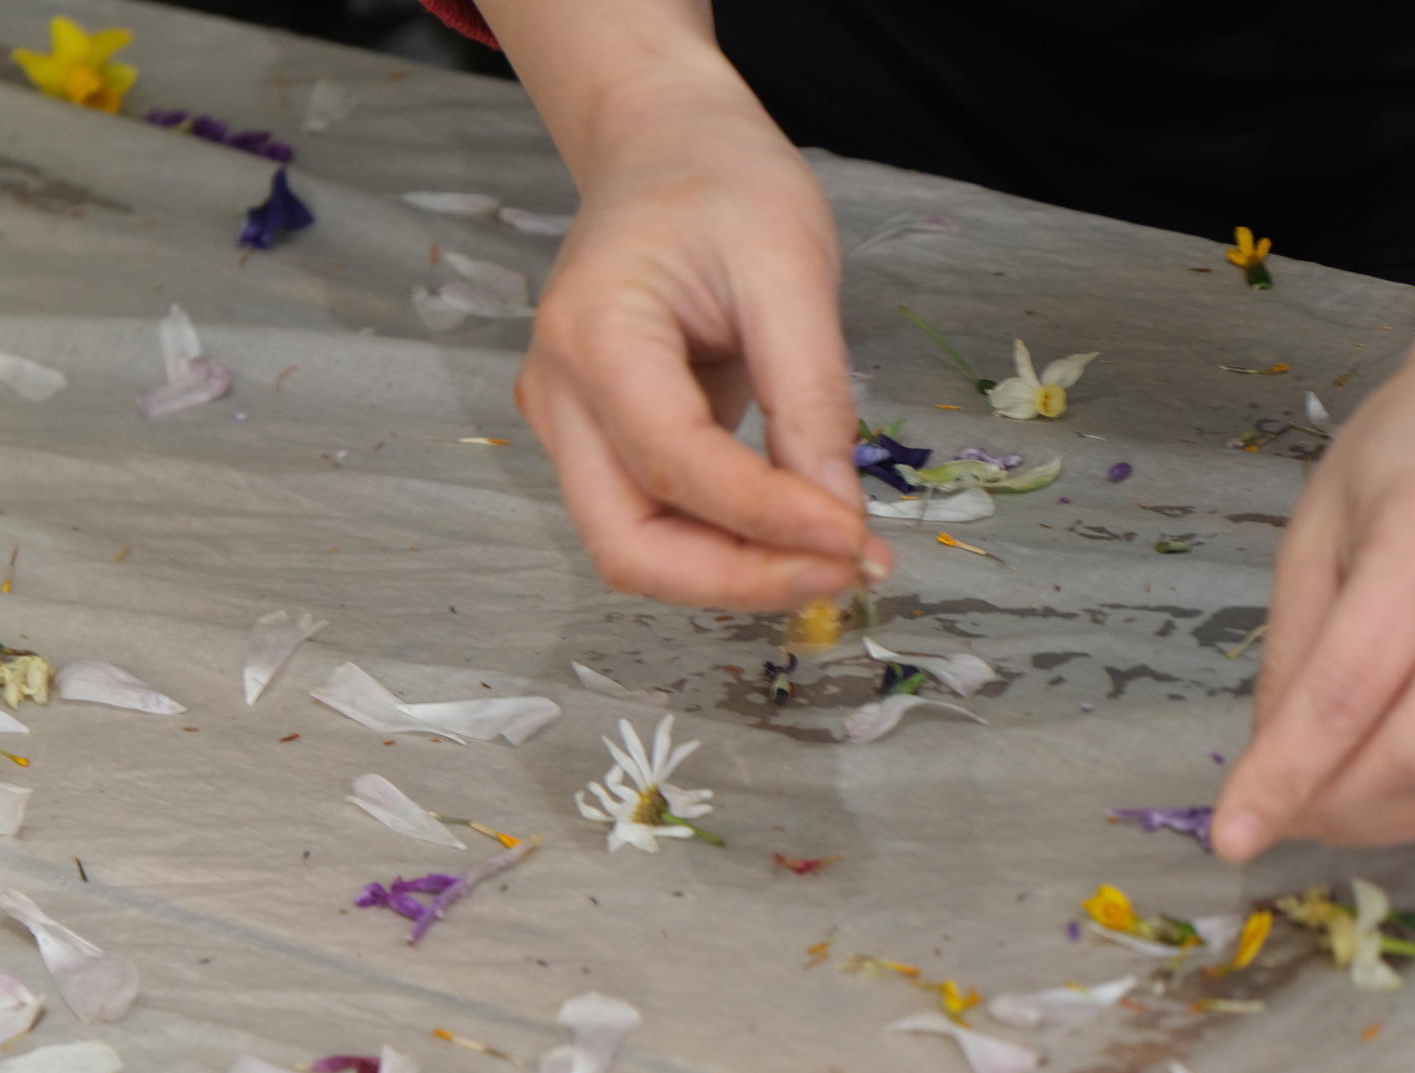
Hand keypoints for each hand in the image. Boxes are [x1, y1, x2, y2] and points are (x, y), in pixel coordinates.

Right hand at [514, 87, 890, 609]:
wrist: (663, 150)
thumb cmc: (722, 184)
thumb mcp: (790, 268)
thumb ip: (811, 397)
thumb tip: (838, 519)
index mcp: (593, 334)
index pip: (674, 464)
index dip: (767, 520)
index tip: (856, 540)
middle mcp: (559, 396)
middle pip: (628, 545)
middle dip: (738, 581)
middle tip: (843, 575)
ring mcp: (566, 428)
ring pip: (636, 552)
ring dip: (735, 576)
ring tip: (832, 560)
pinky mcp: (596, 446)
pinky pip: (654, 524)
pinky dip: (727, 547)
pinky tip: (796, 537)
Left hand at [1211, 322, 1414, 858]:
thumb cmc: (1412, 445)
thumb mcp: (1318, 523)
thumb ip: (1294, 645)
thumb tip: (1270, 760)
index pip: (1347, 692)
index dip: (1285, 777)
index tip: (1233, 836)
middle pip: (1414, 751)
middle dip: (1333, 810)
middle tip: (1280, 820)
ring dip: (1385, 820)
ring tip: (1326, 811)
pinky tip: (1389, 780)